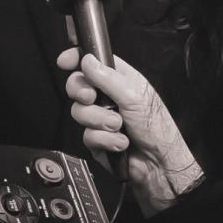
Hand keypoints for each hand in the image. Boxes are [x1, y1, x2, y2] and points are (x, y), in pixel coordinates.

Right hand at [60, 48, 203, 215]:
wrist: (158, 163)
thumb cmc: (157, 128)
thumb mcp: (134, 97)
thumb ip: (109, 78)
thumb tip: (88, 61)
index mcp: (120, 80)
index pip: (94, 62)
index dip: (77, 59)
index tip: (65, 61)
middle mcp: (108, 96)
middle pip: (78, 86)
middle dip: (82, 92)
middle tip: (91, 97)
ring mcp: (100, 117)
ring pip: (79, 112)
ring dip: (100, 120)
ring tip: (119, 126)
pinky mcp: (97, 138)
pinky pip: (87, 135)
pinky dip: (105, 139)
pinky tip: (120, 141)